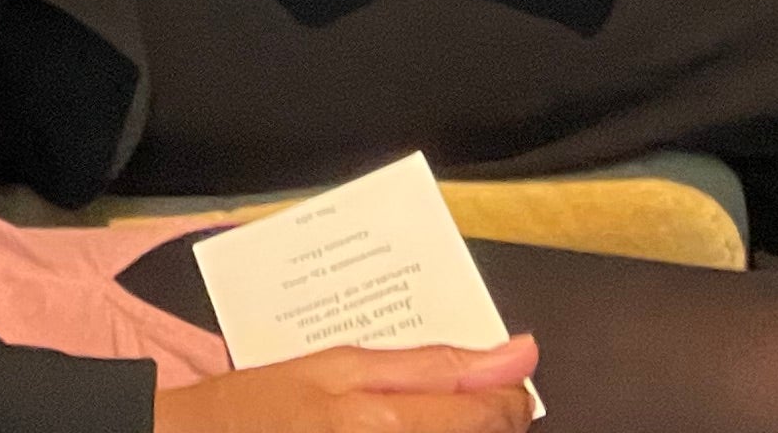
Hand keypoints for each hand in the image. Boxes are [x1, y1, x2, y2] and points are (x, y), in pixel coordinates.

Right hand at [154, 341, 540, 431]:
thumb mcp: (340, 364)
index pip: (490, 413)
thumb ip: (432, 364)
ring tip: (436, 414)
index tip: (509, 378)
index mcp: (384, 420)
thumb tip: (516, 351)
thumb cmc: (261, 405)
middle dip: (491, 417)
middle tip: (469, 397)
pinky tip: (405, 428)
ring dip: (461, 430)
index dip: (510, 394)